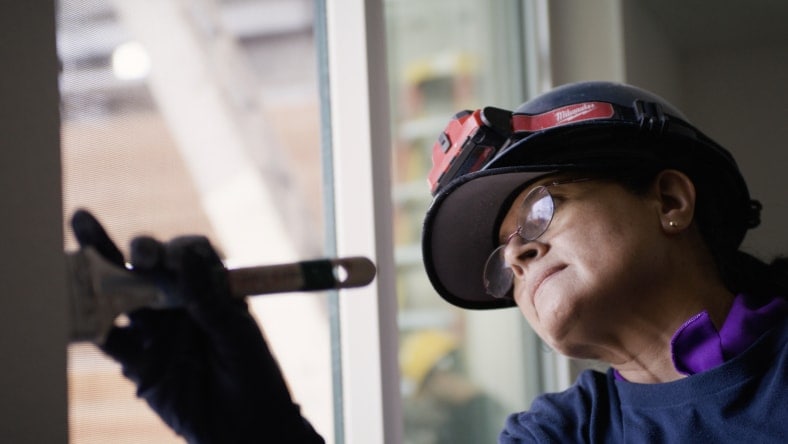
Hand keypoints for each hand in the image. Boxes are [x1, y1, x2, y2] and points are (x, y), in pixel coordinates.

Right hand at [70, 209, 323, 443]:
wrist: (248, 428)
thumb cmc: (254, 374)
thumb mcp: (236, 334)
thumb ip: (207, 299)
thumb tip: (184, 255)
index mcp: (211, 290)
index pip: (190, 256)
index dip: (177, 250)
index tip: (170, 257)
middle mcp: (180, 304)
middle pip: (150, 269)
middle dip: (132, 250)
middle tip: (103, 227)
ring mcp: (159, 332)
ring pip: (124, 299)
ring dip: (100, 275)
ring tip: (78, 244)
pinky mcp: (141, 363)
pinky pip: (114, 342)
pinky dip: (96, 328)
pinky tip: (81, 311)